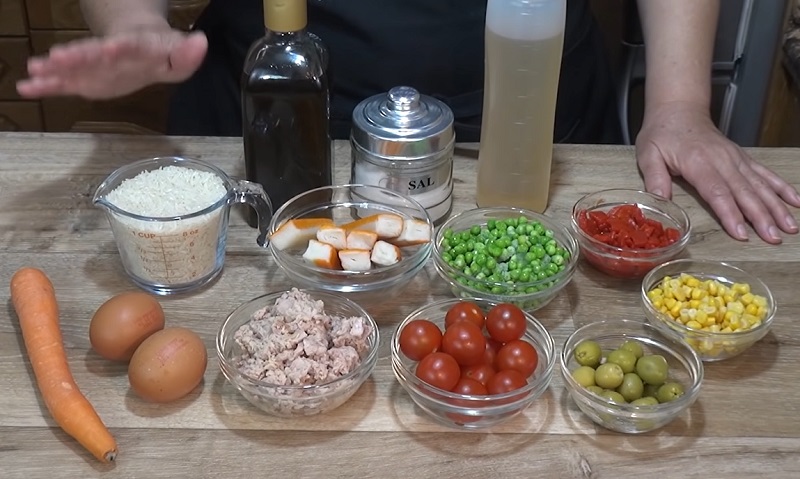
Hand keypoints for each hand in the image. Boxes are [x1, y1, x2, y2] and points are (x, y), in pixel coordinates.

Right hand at [16, 28, 207, 99]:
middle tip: (59, 56)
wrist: (141, 43)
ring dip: (55, 67)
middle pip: (94, 53)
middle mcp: (109, 54)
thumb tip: (201, 43)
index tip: (110, 47)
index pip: (128, 46)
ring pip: (74, 66)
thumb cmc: (162, 52)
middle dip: (78, 55)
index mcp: (134, 47)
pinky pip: (64, 82)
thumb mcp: (179, 54)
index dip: (120, 47)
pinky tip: (27, 87)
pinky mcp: (84, 79)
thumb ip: (188, 53)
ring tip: (35, 68)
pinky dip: (46, 84)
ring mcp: (94, 66)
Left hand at [635, 101, 799, 243]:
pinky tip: (795, 201)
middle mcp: (722, 160)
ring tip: (790, 228)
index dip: (730, 214)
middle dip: (761, 217)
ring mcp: (735, 158)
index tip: (741, 234)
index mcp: (698, 162)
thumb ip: (654, 178)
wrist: (678, 109)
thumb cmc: (662, 133)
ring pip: (760, 185)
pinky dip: (781, 187)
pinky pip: (765, 173)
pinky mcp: (742, 157)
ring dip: (776, 207)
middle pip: (744, 192)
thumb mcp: (648, 154)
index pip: (717, 192)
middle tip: (773, 238)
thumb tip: (659, 201)